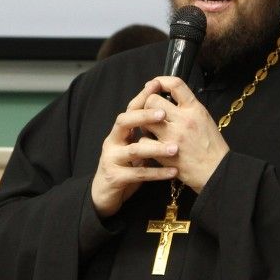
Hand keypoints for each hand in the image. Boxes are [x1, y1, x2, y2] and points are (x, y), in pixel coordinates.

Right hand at [90, 80, 182, 217]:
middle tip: (163, 114)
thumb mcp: (133, 148)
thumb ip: (144, 134)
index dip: (142, 96)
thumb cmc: (124, 168)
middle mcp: (112, 142)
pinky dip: (157, 173)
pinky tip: (173, 171)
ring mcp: (112, 159)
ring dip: (156, 148)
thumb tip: (166, 113)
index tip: (156, 84)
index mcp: (118, 132)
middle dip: (143, 116)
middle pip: (124, 122)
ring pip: (134, 150)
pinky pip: (139, 174)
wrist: (104, 195)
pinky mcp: (115, 178)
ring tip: (175, 148)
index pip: (130, 109)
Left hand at [141, 76, 228, 193]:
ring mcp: (172, 136)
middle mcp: (183, 120)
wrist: (216, 171)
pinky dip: (145, 142)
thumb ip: (188, 108)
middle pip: (153, 101)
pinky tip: (152, 145)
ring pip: (145, 120)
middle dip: (148, 105)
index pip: (176, 84)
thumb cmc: (212, 147)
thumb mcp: (205, 119)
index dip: (161, 81)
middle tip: (151, 113)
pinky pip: (144, 140)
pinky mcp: (164, 153)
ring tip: (150, 129)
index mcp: (195, 109)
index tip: (155, 85)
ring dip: (144, 123)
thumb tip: (170, 98)